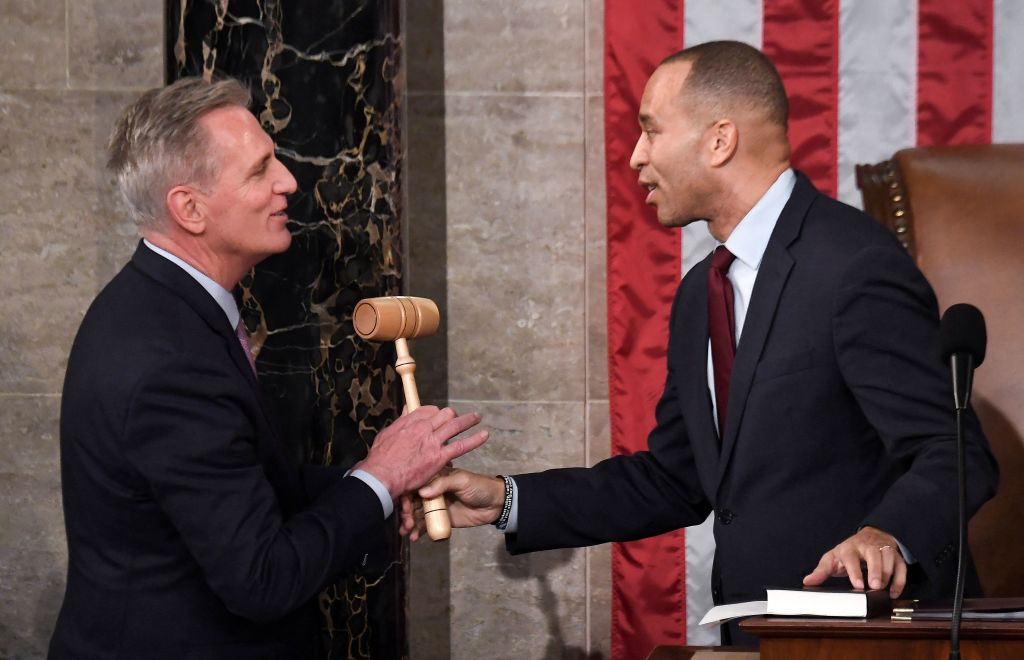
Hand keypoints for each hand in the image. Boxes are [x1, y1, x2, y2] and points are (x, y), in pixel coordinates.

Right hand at [354, 406, 487, 498]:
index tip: (437, 417)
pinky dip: (474, 439)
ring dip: (468, 420)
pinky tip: (484, 435)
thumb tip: (405, 414)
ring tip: (476, 417)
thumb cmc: (379, 461)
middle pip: (443, 415)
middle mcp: (423, 428)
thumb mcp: (385, 436)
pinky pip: (461, 445)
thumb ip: (398, 425)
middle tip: (456, 418)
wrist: (381, 477)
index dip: (435, 413)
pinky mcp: (439, 457)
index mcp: (409, 422)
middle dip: (451, 415)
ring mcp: (433, 441)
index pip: (428, 411)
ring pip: (455, 425)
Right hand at [400, 467, 505, 540]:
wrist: (496, 503)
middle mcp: (433, 491)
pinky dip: (419, 531)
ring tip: (406, 531)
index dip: (407, 495)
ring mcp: (437, 506)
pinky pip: (427, 525)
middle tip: (406, 522)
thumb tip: (422, 492)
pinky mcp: (442, 519)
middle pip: (413, 501)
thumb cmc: (479, 486)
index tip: (404, 506)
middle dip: (407, 512)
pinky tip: (414, 537)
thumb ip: (442, 484)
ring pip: (418, 514)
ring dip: (410, 523)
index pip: (416, 484)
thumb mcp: (461, 480)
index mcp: (436, 477)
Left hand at [803, 526, 907, 597]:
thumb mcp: (833, 559)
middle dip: (875, 570)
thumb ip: (821, 571)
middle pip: (874, 555)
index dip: (854, 571)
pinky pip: (902, 567)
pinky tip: (893, 593)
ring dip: (888, 574)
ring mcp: (883, 550)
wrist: (870, 536)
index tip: (857, 585)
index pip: (851, 557)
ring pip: (889, 558)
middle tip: (874, 586)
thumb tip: (807, 582)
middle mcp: (868, 547)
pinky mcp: (896, 556)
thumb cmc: (849, 552)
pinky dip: (900, 580)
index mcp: (850, 548)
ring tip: (882, 589)